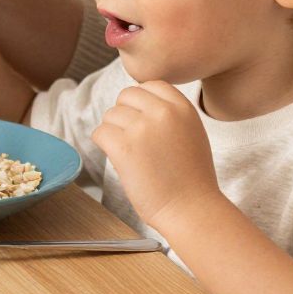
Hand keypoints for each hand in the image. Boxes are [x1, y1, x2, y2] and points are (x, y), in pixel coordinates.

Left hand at [90, 81, 222, 233]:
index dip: (141, 101)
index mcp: (183, 107)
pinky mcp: (124, 148)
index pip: (151, 84)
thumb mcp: (192, 133)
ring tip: (130, 153)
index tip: (142, 119)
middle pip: (126, 96)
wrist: (192, 209)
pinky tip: (118, 158)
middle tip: (131, 138)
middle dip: (124, 114)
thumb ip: (171, 114)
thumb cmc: (192, 178)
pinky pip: (100, 133)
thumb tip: (140, 103)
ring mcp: (142, 128)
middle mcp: (162, 112)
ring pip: (110, 115)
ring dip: (114, 132)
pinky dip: (104, 145)